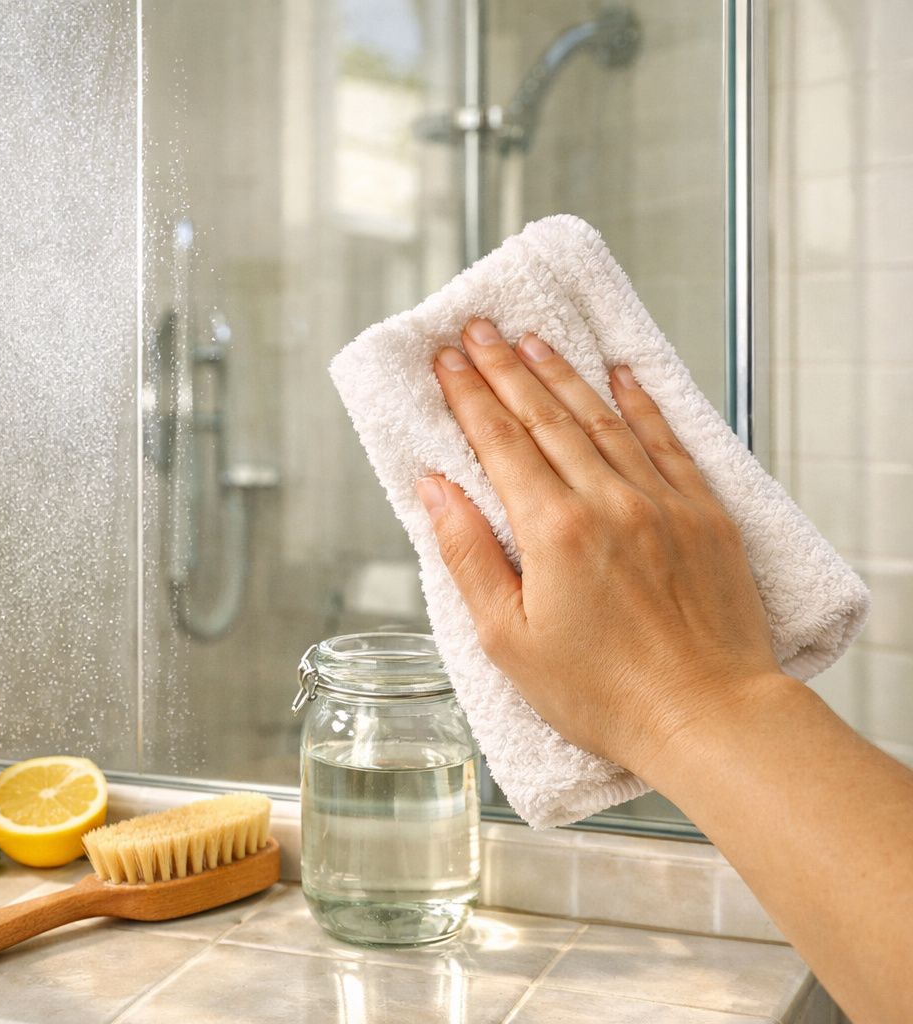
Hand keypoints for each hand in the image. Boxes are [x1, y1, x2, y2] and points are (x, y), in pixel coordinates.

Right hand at [419, 318, 784, 776]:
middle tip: (478, 330)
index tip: (445, 360)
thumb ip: (468, 555)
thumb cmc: (603, 693)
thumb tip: (434, 490)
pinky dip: (642, 403)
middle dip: (505, 369)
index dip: (469, 396)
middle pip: (546, 417)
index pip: (501, 443)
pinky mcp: (705, 515)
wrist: (708, 717)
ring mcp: (663, 502)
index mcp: (555, 531)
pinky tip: (621, 375)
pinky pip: (667, 441)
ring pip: (603, 419)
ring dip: (563, 375)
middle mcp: (610, 501)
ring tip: (533, 340)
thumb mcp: (506, 639)